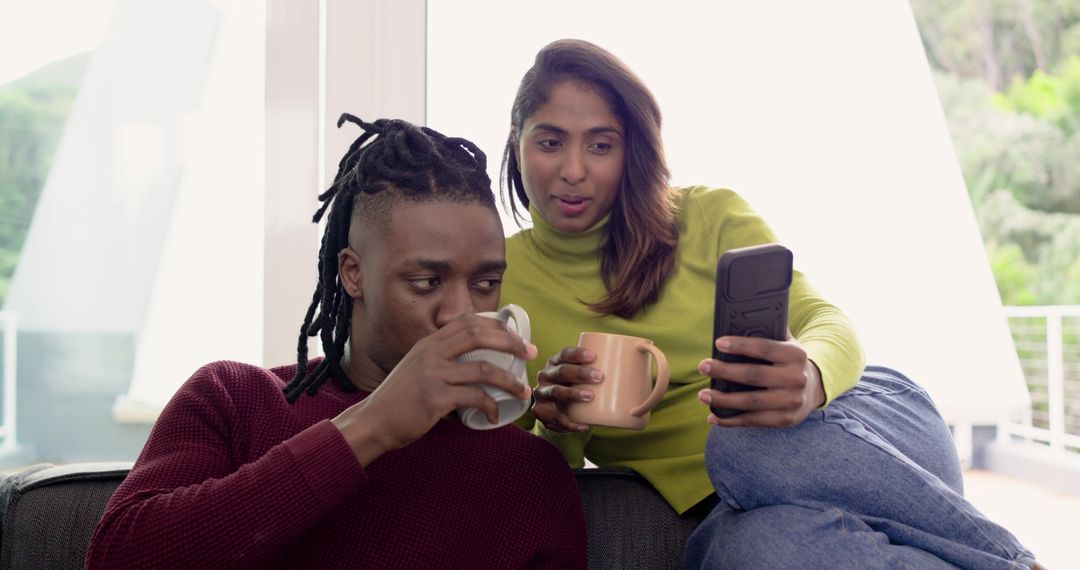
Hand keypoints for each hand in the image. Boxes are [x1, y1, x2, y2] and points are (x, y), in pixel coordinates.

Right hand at [332, 314, 535, 464]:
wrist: (374, 421)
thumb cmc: (401, 399)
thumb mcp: (418, 367)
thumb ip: (441, 360)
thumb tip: (475, 362)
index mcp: (429, 343)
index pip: (468, 321)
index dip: (497, 326)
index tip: (517, 338)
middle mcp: (432, 353)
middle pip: (479, 336)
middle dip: (511, 343)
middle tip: (530, 354)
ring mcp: (433, 374)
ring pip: (484, 369)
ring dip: (509, 381)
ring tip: (522, 392)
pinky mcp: (435, 398)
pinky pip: (474, 398)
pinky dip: (490, 406)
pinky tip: (494, 416)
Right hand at [532, 347, 603, 431]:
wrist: (557, 410)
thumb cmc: (577, 388)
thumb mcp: (583, 376)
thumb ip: (604, 368)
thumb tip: (643, 362)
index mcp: (556, 362)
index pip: (564, 354)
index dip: (577, 353)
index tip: (594, 356)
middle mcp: (546, 376)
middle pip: (561, 371)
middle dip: (580, 373)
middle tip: (600, 376)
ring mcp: (542, 394)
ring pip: (555, 392)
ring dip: (573, 394)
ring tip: (591, 397)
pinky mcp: (542, 413)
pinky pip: (555, 418)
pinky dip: (570, 423)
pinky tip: (584, 425)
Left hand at [697, 332, 824, 427]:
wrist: (814, 389)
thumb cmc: (788, 362)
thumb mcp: (786, 344)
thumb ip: (768, 331)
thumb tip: (737, 321)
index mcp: (796, 355)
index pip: (764, 347)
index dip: (740, 345)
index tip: (718, 343)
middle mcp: (796, 378)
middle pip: (754, 375)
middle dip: (725, 371)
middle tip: (703, 366)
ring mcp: (791, 402)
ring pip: (751, 402)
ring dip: (723, 400)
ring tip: (702, 395)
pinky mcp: (785, 420)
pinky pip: (754, 421)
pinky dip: (731, 421)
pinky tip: (713, 416)